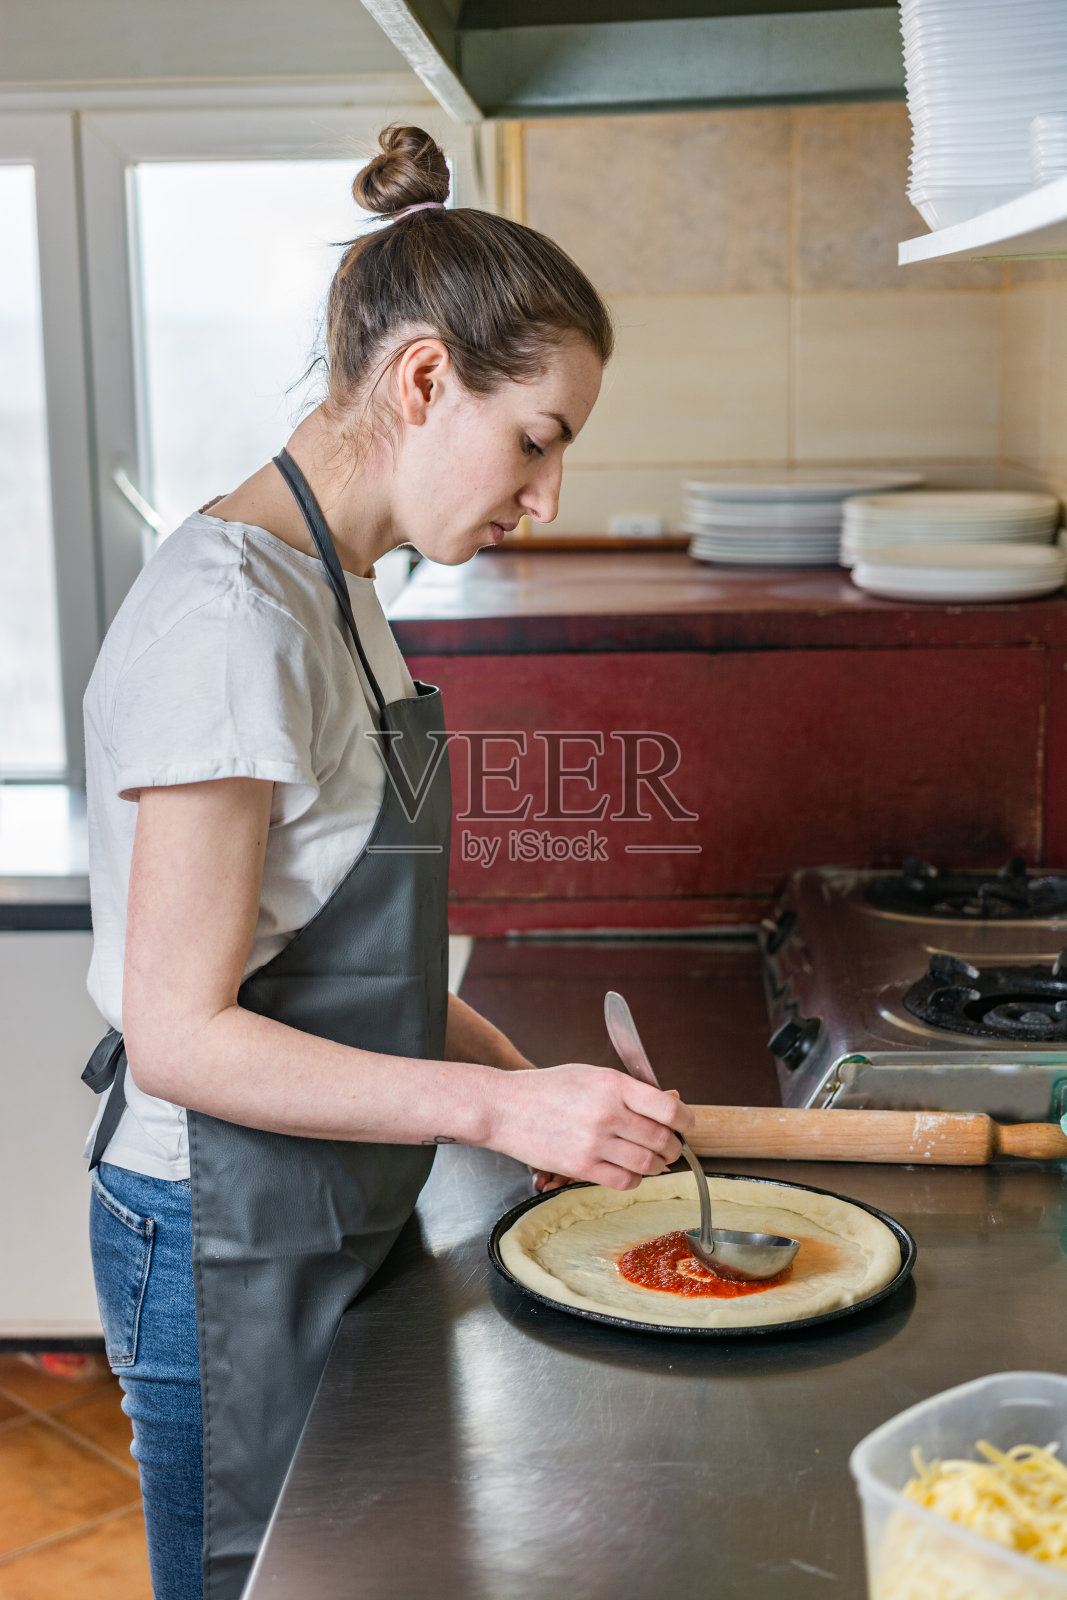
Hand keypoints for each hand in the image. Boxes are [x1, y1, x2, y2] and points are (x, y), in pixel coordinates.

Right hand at [488, 1064, 693, 1191]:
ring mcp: (594, 1141)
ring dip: (658, 1165)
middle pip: (663, 1139)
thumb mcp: (592, 1075)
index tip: (685, 1124)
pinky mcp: (581, 1166)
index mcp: (614, 1084)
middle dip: (673, 1147)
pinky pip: (625, 1181)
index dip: (685, 1120)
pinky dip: (635, 1179)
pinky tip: (628, 1169)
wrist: (504, 1107)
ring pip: (648, 1164)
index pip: (668, 1108)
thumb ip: (630, 1090)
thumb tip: (670, 1105)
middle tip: (670, 1146)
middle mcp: (608, 1112)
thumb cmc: (548, 1088)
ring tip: (651, 1159)